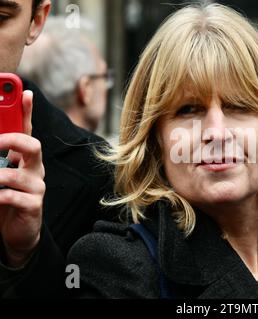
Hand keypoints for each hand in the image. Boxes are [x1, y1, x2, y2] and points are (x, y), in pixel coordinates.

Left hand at [0, 91, 45, 267]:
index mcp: (26, 158)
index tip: (24, 91)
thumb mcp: (1, 171)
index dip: (27, 110)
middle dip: (12, 140)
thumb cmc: (6, 197)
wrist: (17, 232)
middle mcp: (35, 169)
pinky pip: (11, 196)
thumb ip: (0, 153)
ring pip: (16, 174)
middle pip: (33, 145)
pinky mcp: (32, 206)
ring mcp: (36, 187)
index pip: (28, 129)